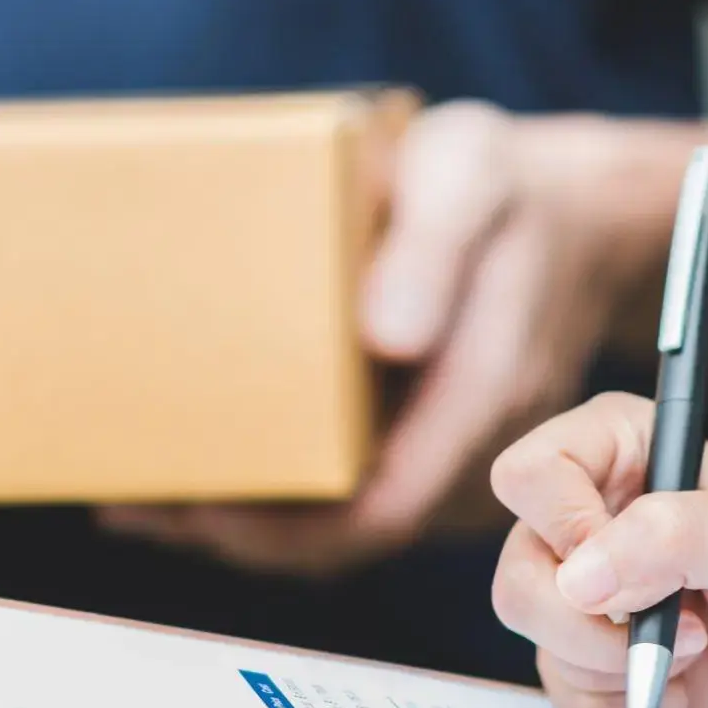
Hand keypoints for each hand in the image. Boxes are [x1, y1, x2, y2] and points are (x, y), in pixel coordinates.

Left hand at [102, 103, 669, 576]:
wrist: (574, 211)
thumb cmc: (508, 184)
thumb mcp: (473, 175)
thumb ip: (434, 245)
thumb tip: (388, 335)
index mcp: (484, 393)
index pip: (386, 507)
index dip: (290, 531)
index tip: (200, 510)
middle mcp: (466, 446)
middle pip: (345, 532)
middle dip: (237, 533)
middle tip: (133, 503)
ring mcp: (441, 452)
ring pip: (338, 520)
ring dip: (239, 519)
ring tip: (135, 493)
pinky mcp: (416, 440)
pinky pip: (341, 486)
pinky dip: (266, 488)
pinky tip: (189, 465)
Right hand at [489, 392, 707, 707]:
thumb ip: (673, 538)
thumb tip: (578, 576)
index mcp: (619, 452)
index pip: (530, 476)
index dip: (565, 528)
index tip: (627, 566)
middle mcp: (590, 519)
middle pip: (518, 572)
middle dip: (592, 623)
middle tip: (684, 630)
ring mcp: (590, 595)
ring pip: (538, 640)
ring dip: (619, 666)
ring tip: (697, 652)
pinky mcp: (597, 661)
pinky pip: (565, 697)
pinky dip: (622, 706)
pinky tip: (682, 690)